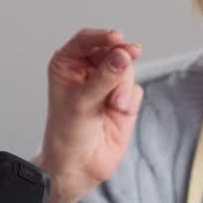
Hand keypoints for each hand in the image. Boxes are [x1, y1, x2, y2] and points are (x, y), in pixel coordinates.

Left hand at [37, 28, 142, 202]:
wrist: (80, 165)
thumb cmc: (67, 133)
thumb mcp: (82, 102)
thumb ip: (104, 77)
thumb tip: (123, 55)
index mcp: (68, 64)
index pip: (86, 40)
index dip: (102, 36)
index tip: (117, 38)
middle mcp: (88, 70)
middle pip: (112, 50)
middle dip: (119, 62)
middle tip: (128, 60)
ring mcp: (107, 83)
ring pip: (127, 69)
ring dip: (123, 86)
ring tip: (114, 105)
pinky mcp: (123, 98)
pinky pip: (135, 88)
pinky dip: (129, 100)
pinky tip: (118, 112)